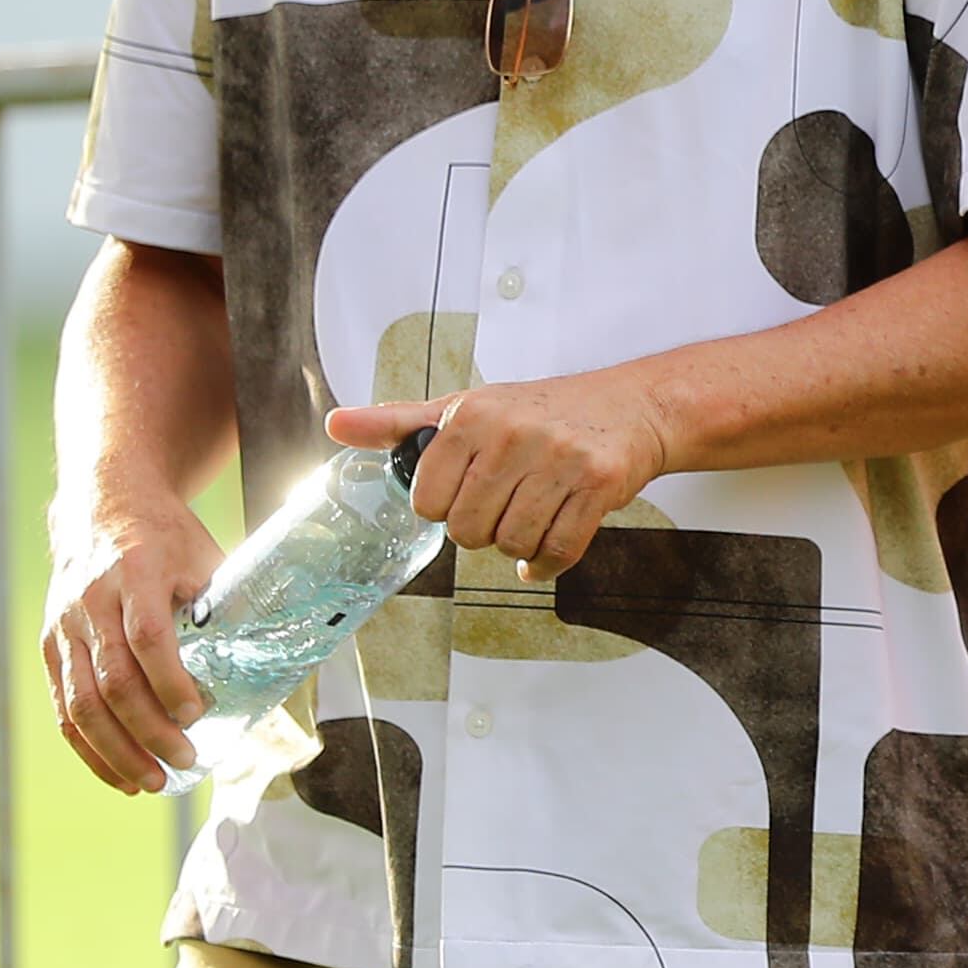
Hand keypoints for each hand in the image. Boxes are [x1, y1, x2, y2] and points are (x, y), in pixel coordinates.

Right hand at [42, 493, 221, 794]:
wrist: (102, 507)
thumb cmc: (164, 536)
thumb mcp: (202, 554)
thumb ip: (223, 603)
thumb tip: (271, 656)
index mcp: (135, 571)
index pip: (147, 636)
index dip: (170, 681)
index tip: (198, 714)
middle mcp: (91, 602)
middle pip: (112, 679)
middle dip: (147, 729)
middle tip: (183, 760)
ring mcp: (64, 627)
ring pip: (81, 703)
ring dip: (116, 750)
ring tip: (151, 782)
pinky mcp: (51, 647)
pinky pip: (63, 706)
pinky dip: (88, 747)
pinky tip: (117, 773)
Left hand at [327, 373, 673, 583]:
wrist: (632, 405)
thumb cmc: (542, 410)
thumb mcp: (467, 407)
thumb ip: (398, 423)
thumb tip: (335, 425)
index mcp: (471, 415)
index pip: (427, 500)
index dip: (445, 507)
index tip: (466, 492)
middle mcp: (514, 433)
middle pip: (469, 530)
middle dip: (483, 530)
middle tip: (503, 506)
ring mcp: (560, 459)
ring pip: (513, 543)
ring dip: (518, 544)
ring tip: (531, 516)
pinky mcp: (599, 483)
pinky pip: (559, 550)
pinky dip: (549, 562)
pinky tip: (548, 548)